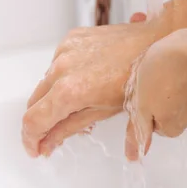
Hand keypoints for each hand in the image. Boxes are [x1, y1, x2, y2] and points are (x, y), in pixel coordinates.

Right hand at [22, 12, 156, 156]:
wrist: (155, 43)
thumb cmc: (138, 79)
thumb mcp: (105, 112)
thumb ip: (71, 128)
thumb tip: (48, 143)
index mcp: (70, 90)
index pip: (34, 120)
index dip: (31, 139)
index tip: (36, 149)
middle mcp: (61, 67)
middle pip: (35, 102)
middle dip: (42, 121)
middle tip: (56, 134)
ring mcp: (65, 50)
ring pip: (45, 83)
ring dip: (53, 98)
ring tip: (78, 105)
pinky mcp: (71, 39)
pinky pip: (56, 63)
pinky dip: (62, 77)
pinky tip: (83, 82)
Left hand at [124, 17, 186, 160]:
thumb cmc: (169, 69)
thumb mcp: (142, 101)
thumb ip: (138, 128)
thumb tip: (133, 155)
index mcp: (172, 127)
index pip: (150, 120)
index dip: (143, 101)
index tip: (144, 87)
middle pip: (168, 109)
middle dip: (160, 93)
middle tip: (156, 73)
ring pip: (184, 95)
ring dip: (176, 81)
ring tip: (171, 63)